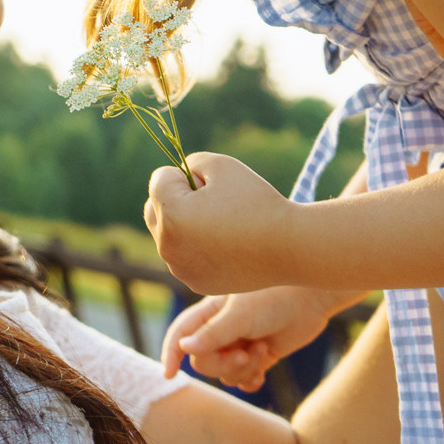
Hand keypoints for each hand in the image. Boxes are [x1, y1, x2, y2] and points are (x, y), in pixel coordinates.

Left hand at [142, 155, 296, 297]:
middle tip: (212, 201)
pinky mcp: (194, 282)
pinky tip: (225, 245)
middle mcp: (167, 244)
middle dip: (175, 199)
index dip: (185, 175)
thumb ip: (191, 162)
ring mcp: (180, 268)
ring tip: (222, 223)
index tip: (212, 185)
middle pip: (154, 209)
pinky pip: (184, 256)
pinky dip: (196, 247)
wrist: (289, 247)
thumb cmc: (257, 201)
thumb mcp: (222, 164)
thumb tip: (177, 179)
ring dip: (184, 224)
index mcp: (171, 214)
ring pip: (168, 235)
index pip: (159, 180)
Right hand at [161, 285, 363, 386]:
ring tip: (262, 351)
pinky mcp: (260, 355)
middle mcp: (222, 329)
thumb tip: (184, 349)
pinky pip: (244, 379)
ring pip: (225, 373)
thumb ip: (212, 334)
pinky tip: (262, 375)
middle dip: (221, 363)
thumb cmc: (272, 297)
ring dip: (242, 369)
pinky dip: (250, 380)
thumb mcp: (240, 315)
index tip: (168, 374)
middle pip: (203, 360)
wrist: (311, 298)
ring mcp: (241, 343)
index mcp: (210, 313)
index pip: (181, 334)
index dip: (171, 353)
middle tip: (243, 355)